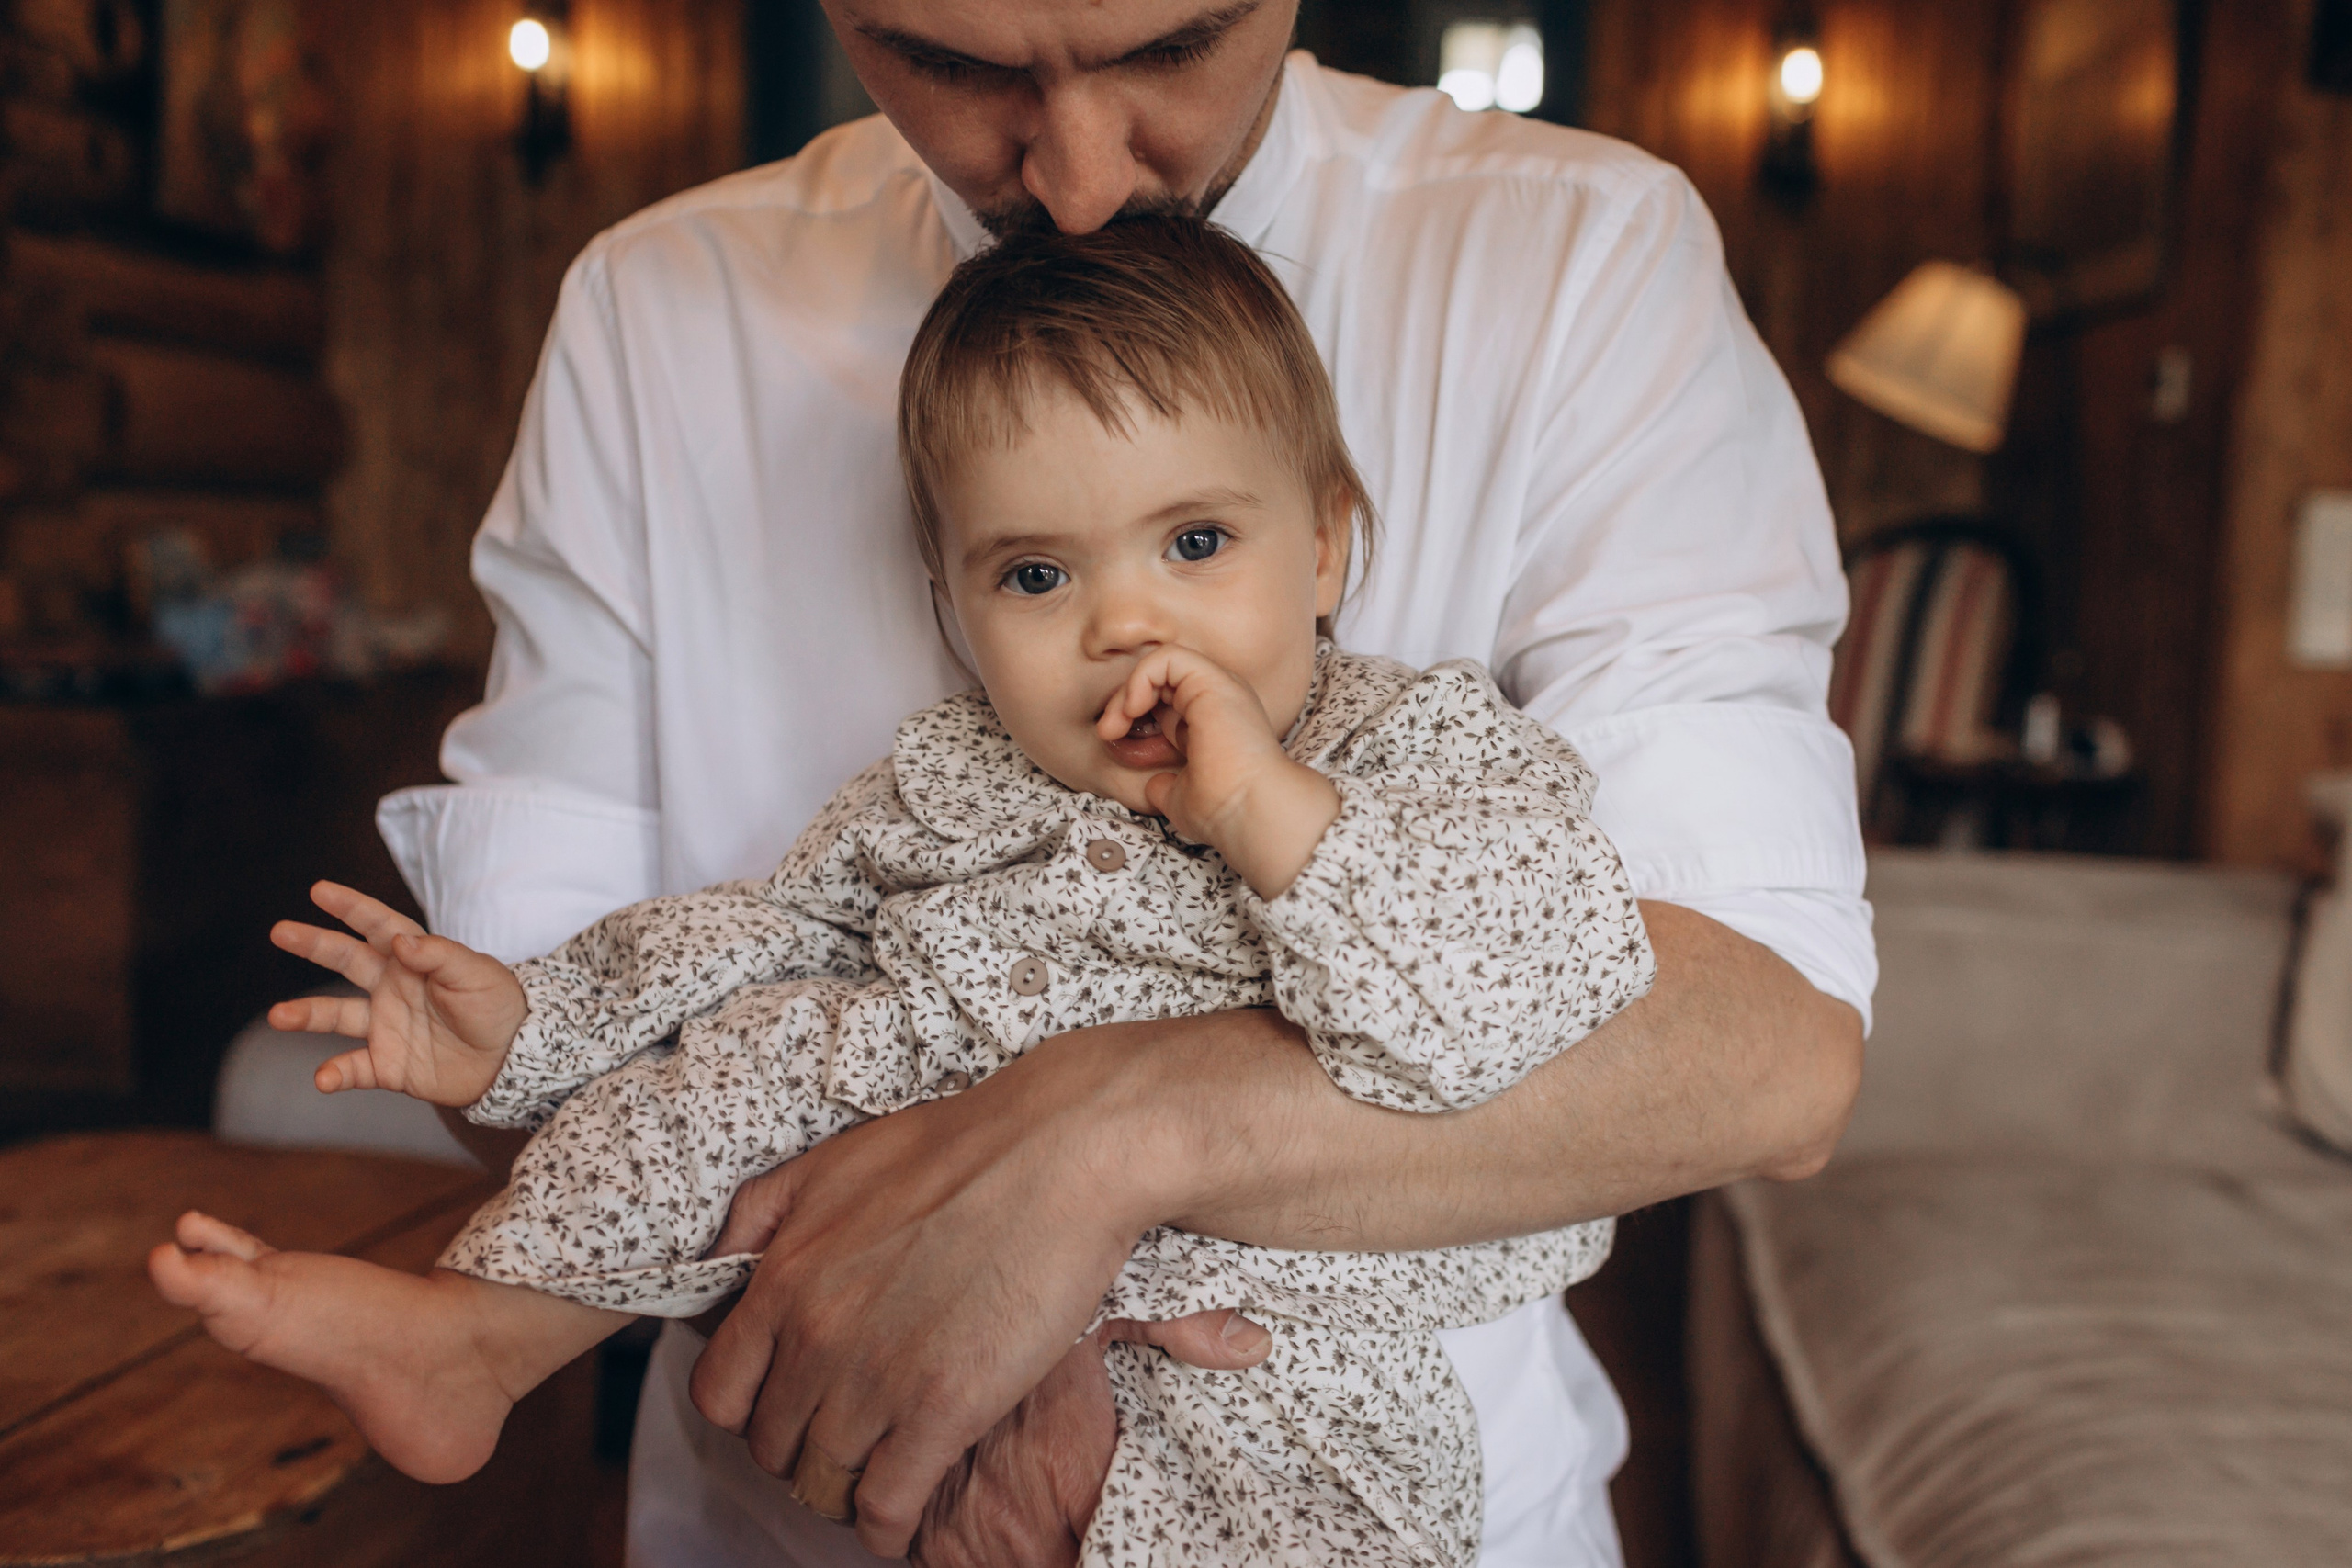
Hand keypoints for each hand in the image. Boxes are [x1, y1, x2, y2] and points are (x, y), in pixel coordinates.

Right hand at [267, 880, 527, 1106]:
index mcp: (415, 959)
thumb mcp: (477, 974)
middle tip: (280, 931)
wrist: (514, 1059)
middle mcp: (393, 987)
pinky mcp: (388, 1064)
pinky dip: (336, 1073)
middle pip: (347, 960)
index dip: (351, 907)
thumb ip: (439, 955)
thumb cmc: (499, 1007)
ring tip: (279, 1016)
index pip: (379, 926)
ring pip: (336, 1015)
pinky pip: (354, 1068)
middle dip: (314, 944)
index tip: (320, 890)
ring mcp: (386, 1025)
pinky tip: (323, 1078)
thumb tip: (400, 940)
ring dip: (307, 1015)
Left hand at [683, 1014, 1283, 1559]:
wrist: (1057, 1153)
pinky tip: (899, 1520)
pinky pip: (884, 1508)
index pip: (719, 1393)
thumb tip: (721, 1270)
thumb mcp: (829, 1163)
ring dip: (844, 1487)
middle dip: (801, 1447)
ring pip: (822, 1483)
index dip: (750, 1410)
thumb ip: (760, 1217)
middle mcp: (814, 1336)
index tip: (786, 1405)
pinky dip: (885, 1528)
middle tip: (845, 1434)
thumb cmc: (956, 1148)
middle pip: (772, 1445)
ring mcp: (875, 1379)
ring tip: (877, 1472)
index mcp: (782, 1278)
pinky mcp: (941, 1410)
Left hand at [1095, 644, 1338, 898]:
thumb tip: (1155, 784)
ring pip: (1162, 664)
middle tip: (1108, 731)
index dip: (1135, 718)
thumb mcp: (1180, 794)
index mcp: (1214, 722)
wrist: (1248, 812)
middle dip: (1124, 701)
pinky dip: (1142, 676)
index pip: (1165, 703)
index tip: (1117, 746)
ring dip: (1129, 689)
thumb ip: (1166, 783)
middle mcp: (1219, 700)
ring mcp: (1219, 687)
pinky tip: (1134, 707)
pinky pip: (1168, 657)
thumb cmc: (1222, 810)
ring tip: (1116, 722)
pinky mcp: (1213, 680)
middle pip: (1159, 681)